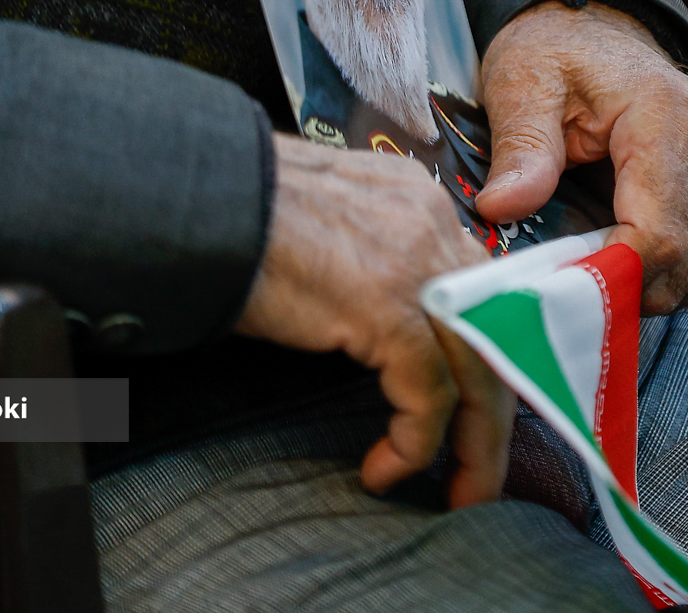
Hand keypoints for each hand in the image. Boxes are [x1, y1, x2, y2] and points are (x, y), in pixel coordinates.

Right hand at [235, 133, 513, 508]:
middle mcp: (429, 224)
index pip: (474, 284)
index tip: (472, 401)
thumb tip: (368, 320)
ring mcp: (414, 264)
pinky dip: (414, 442)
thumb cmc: (235, 212)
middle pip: (492, 328)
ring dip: (474, 442)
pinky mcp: (386, 307)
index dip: (482, 348)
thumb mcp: (324, 225)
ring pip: (478, 367)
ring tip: (458, 489)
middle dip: (492, 407)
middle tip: (479, 465)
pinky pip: (426, 393)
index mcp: (415, 201)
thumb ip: (363, 258)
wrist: (195, 198)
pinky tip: (384, 468)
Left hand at [474, 0, 687, 312]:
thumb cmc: (560, 57)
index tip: (555, 287)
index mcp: (670, 113)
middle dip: (617, 286)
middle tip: (560, 278)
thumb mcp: (522, 85)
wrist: (602, 37)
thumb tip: (499, 208)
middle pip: (680, 261)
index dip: (608, 275)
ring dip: (639, 283)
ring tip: (588, 252)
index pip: (658, 232)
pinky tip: (620, 244)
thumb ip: (520, 147)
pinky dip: (660, 273)